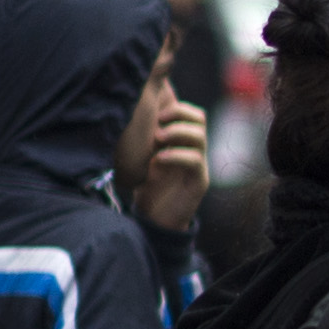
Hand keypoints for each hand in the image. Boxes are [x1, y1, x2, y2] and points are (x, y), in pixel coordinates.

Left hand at [131, 99, 210, 231]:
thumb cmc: (146, 188)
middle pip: (200, 119)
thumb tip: (128, 116)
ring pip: (200, 137)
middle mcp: (194, 150)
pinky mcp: (199, 182)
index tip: (156, 114)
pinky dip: (176, 155)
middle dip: (179, 114)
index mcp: (182, 142)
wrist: (155, 220)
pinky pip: (195, 160)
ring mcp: (199, 166)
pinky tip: (158, 160)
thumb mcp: (143, 158)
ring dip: (177, 132)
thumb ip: (144, 140)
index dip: (176, 108)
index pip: (191, 114)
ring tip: (158, 138)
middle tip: (159, 122)